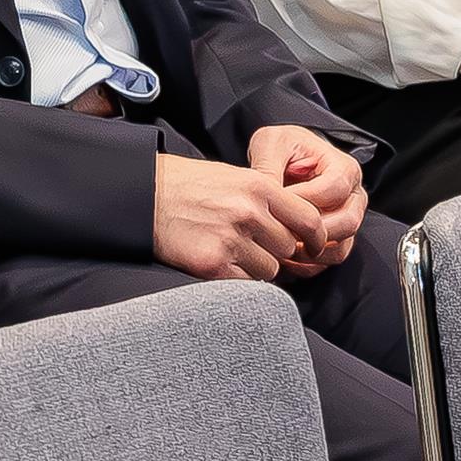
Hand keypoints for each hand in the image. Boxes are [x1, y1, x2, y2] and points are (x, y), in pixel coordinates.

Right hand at [153, 151, 328, 282]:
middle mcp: (249, 213)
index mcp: (259, 187)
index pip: (309, 220)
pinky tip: (219, 262)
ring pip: (270, 270)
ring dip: (256, 267)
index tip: (314, 246)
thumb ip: (268, 199)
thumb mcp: (235, 177)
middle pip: (288, 248)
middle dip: (276, 250)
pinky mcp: (212, 264)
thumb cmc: (187, 185)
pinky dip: (236, 278)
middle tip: (256, 246)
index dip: (316, 238)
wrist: (144, 195)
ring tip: (231, 251)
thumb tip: (296, 227)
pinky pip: (245, 283)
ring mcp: (231, 239)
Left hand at [244, 124, 367, 269]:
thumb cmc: (283, 149)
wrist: (285, 161)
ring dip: (309, 253)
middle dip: (311, 232)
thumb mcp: (271, 144)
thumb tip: (265, 193)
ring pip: (340, 248)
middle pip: (346, 223)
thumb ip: (269, 165)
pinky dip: (306, 266)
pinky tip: (283, 259)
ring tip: (280, 247)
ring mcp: (347, 221)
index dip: (304, 200)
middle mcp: (353, 197)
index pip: (334, 190)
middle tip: (279, 230)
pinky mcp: (336, 240)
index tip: (277, 204)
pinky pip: (328, 262)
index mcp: (344, 169)